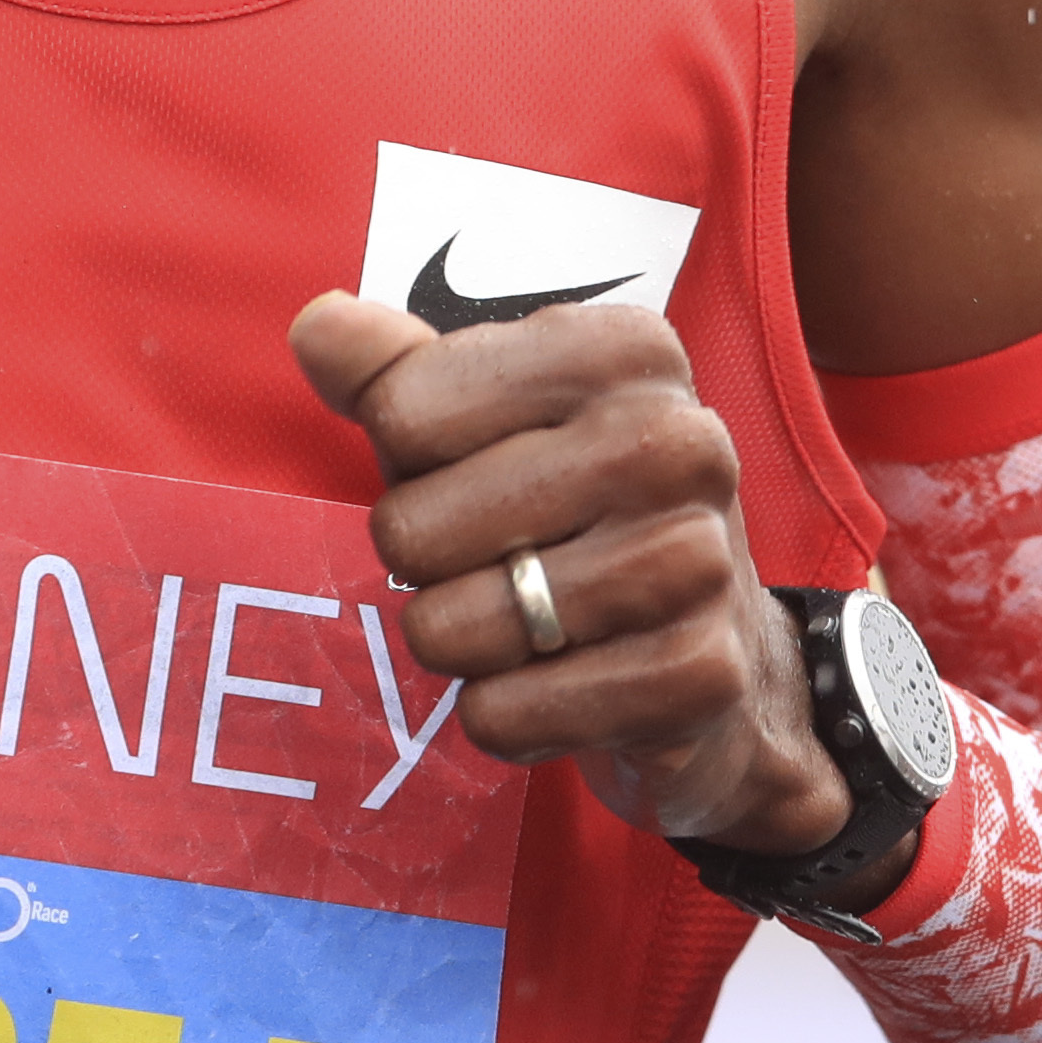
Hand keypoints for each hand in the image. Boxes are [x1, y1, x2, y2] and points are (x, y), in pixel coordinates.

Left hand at [289, 289, 852, 861]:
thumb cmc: (573, 513)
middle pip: (410, 528)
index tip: (473, 474)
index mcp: (621, 352)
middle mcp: (675, 441)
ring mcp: (697, 560)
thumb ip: (393, 368)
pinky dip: (503, 716)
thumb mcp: (484, 420)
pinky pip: (505, 714)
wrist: (724, 654)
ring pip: (451, 630)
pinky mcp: (695, 676)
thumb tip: (318, 326)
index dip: (406, 462)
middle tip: (495, 564)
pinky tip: (559, 684)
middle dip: (424, 566)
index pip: (400, 410)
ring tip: (523, 624)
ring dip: (459, 645)